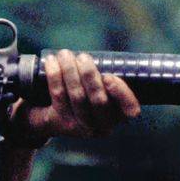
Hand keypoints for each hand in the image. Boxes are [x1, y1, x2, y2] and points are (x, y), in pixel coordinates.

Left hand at [17, 49, 140, 141]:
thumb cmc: (82, 93)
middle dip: (89, 75)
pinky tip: (51, 62)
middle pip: (98, 100)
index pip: (130, 109)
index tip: (108, 76)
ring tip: (65, 54)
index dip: (121, 93)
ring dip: (70, 71)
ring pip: (77, 96)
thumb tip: (106, 53)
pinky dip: (54, 75)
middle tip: (82, 57)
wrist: (49, 116)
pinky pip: (58, 95)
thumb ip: (107, 74)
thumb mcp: (100, 88)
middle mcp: (102, 126)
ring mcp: (80, 127)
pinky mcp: (59, 122)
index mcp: (119, 116)